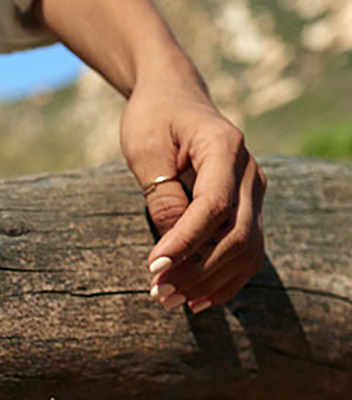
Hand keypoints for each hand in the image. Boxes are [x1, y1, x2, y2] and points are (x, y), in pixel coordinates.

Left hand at [121, 76, 265, 312]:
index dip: (185, 243)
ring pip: (248, 250)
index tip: (153, 268)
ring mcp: (254, 192)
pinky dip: (224, 281)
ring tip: (169, 300)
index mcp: (225, 147)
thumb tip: (173, 243)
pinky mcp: (248, 209)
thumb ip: (161, 195)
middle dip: (197, 272)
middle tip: (157, 293)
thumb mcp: (145, 150)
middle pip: (238, 235)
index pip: (214, 207)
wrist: (174, 99)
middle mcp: (250, 171)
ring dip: (210, 282)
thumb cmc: (154, 120)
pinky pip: (247, 254)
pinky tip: (194, 300)